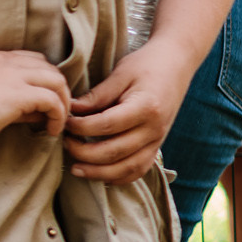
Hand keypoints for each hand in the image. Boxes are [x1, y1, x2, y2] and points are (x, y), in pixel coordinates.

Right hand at [0, 50, 71, 147]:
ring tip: (58, 122)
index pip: (36, 61)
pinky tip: (51, 130)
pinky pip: (52, 100)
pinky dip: (58, 115)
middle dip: (60, 91)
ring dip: (64, 103)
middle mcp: (8, 62)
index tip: (46, 102)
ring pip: (57, 81)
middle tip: (58, 114)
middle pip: (52, 69)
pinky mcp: (17, 94)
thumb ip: (16, 98)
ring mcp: (14, 76)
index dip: (46, 81)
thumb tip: (42, 112)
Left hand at [63, 43, 196, 181]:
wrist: (177, 64)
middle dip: (83, 152)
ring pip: (127, 168)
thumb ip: (97, 95)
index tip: (65, 122)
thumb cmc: (147, 65)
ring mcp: (158, 140)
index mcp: (146, 107)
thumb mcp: (121, 73)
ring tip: (76, 168)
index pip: (106, 125)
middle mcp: (155, 129)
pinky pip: (139, 169)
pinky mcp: (158, 145)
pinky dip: (119, 177)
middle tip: (65, 143)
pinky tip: (101, 175)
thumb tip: (70, 111)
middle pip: (114, 152)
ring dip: (98, 172)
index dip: (80, 127)